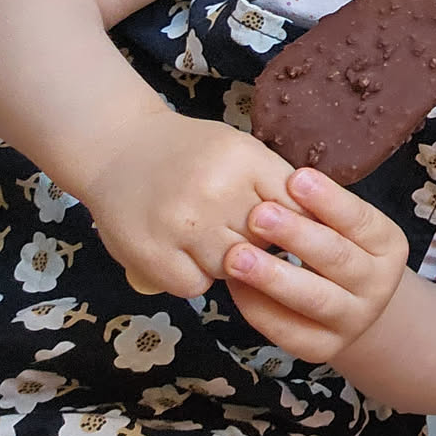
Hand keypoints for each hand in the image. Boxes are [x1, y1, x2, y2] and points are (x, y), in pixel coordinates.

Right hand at [79, 108, 299, 298]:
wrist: (119, 150)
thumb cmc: (189, 151)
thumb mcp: (238, 149)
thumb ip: (272, 181)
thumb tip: (316, 220)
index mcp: (244, 158)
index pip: (296, 205)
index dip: (300, 223)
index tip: (296, 231)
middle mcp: (215, 190)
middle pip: (268, 240)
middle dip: (265, 244)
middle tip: (249, 236)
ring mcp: (182, 225)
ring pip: (235, 269)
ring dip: (232, 265)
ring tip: (217, 243)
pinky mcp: (151, 253)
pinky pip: (195, 286)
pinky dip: (196, 278)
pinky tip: (188, 256)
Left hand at [223, 168, 410, 363]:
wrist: (355, 308)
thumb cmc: (339, 249)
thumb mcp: (345, 228)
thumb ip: (319, 212)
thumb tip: (276, 184)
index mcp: (389, 246)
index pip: (361, 220)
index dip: (328, 200)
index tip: (295, 178)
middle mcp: (378, 285)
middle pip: (337, 259)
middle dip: (296, 235)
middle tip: (258, 214)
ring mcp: (352, 321)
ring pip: (314, 298)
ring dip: (273, 276)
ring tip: (236, 255)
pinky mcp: (322, 349)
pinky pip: (288, 329)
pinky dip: (259, 306)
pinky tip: (235, 286)